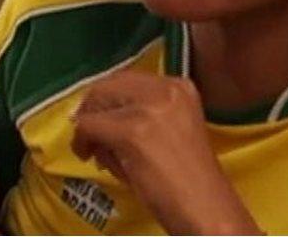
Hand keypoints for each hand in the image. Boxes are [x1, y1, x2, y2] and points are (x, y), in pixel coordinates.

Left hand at [71, 71, 262, 234]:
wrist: (205, 207)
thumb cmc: (187, 179)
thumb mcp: (167, 132)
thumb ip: (137, 116)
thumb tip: (96, 117)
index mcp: (179, 87)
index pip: (127, 79)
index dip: (106, 98)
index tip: (98, 117)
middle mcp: (166, 89)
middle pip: (109, 84)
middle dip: (92, 108)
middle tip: (87, 133)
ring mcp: (149, 108)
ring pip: (97, 104)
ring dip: (87, 126)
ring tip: (91, 149)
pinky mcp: (132, 131)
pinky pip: (89, 126)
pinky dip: (82, 141)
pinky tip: (87, 156)